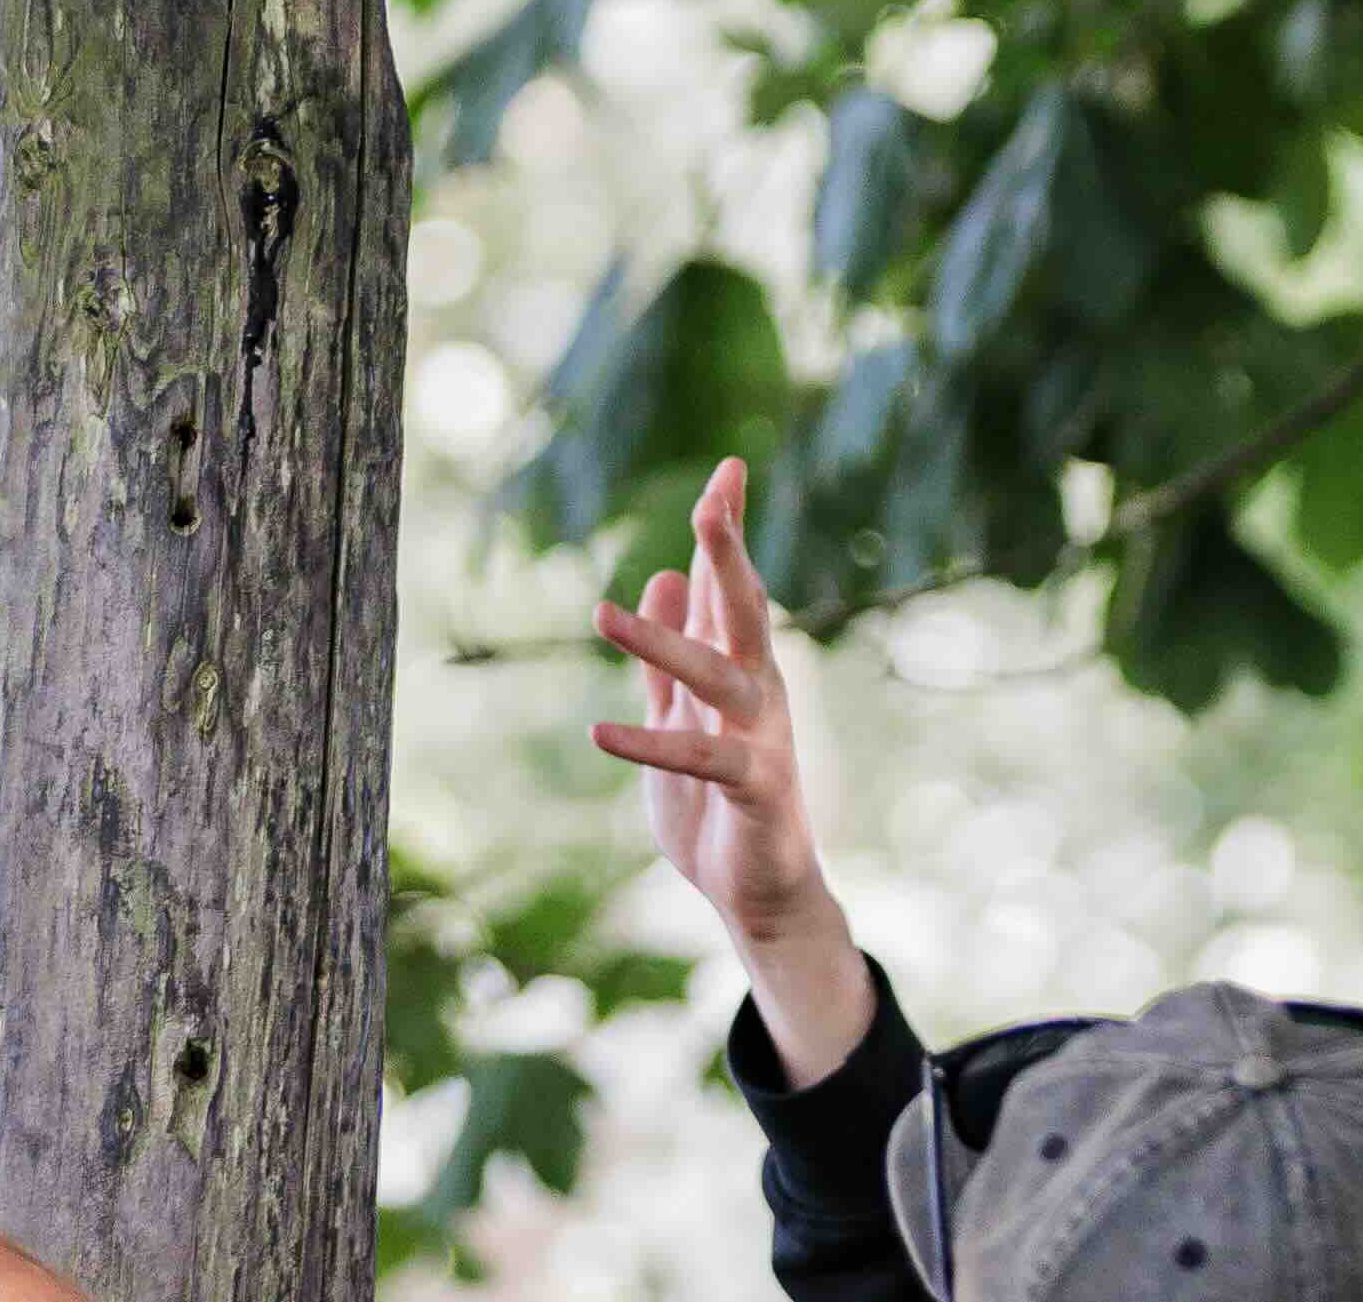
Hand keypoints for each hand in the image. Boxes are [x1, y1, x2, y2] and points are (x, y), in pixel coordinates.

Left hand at [589, 459, 879, 1085]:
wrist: (759, 894)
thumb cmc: (718, 804)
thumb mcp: (681, 716)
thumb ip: (670, 653)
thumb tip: (668, 571)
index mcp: (741, 669)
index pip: (731, 585)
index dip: (726, 530)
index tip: (728, 468)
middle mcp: (759, 692)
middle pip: (745, 609)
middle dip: (729, 553)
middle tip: (713, 498)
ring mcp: (761, 740)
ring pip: (719, 676)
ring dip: (663, 643)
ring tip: (602, 613)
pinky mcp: (754, 791)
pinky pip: (701, 760)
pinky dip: (651, 745)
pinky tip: (602, 732)